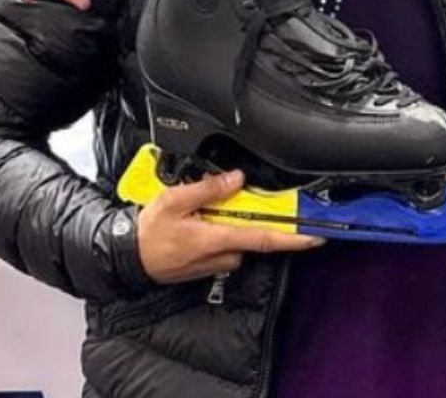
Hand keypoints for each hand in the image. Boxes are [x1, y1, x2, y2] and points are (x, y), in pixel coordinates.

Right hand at [137, 170, 325, 284]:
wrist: (128, 259)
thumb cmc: (148, 234)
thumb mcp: (173, 201)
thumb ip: (208, 189)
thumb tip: (236, 178)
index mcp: (217, 239)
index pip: (265, 239)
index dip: (294, 238)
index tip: (316, 235)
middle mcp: (221, 256)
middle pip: (254, 235)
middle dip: (249, 217)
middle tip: (228, 202)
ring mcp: (215, 264)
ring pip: (239, 240)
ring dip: (232, 225)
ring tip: (204, 212)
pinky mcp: (209, 267)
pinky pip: (226, 247)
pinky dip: (221, 233)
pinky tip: (201, 222)